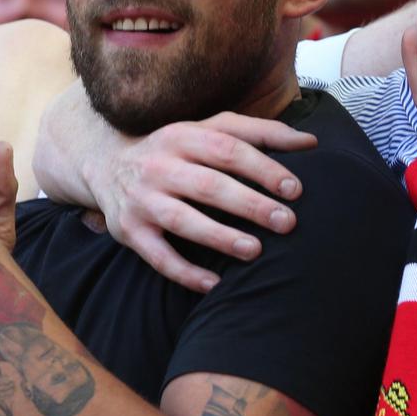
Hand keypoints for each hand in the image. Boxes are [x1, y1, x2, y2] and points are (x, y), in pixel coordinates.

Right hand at [91, 114, 314, 293]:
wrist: (105, 166)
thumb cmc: (174, 151)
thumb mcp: (207, 131)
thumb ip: (258, 133)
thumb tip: (311, 143)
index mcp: (182, 136)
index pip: (227, 149)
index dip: (262, 168)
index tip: (295, 189)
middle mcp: (159, 166)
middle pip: (208, 185)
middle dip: (250, 205)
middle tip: (287, 223)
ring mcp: (142, 200)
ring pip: (182, 220)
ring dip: (219, 236)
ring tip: (254, 251)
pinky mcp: (129, 231)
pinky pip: (158, 256)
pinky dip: (185, 272)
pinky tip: (214, 284)